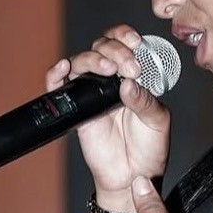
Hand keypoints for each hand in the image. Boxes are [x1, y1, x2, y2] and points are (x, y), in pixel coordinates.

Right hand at [43, 25, 170, 205]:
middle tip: (128, 67)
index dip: (125, 37)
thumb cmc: (148, 148)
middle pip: (101, 46)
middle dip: (115, 49)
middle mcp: (110, 80)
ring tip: (108, 68)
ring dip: (92, 57)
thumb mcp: (157, 121)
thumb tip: (128, 84)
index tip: (135, 43)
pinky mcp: (75, 109)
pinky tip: (64, 68)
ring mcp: (91, 93)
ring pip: (81, 60)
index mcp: (132, 77)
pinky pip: (58, 86)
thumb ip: (145, 101)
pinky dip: (56, 74)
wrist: (132, 176)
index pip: (124, 44)